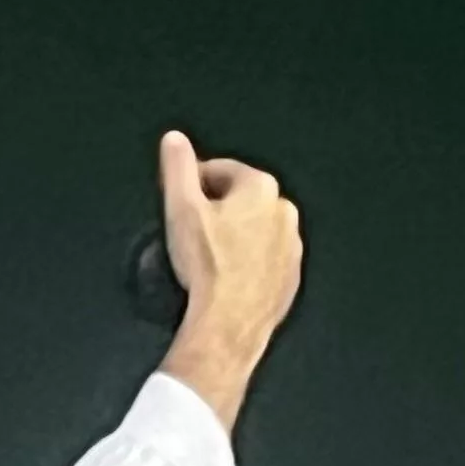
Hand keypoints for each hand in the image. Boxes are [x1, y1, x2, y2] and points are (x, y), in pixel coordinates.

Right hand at [151, 131, 303, 432]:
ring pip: (254, 231)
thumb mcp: (181, 209)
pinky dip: (246, 264)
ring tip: (207, 260)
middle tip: (191, 233)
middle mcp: (284, 214)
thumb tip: (174, 141)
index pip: (221, 171)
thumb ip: (177, 168)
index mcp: (261, 189)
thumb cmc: (208, 269)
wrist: (229, 324)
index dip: (193, 183)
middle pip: (241, 201)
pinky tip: (224, 278)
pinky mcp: (289, 278)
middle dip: (216, 211)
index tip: (179, 199)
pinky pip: (264, 261)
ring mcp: (290, 248)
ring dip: (233, 237)